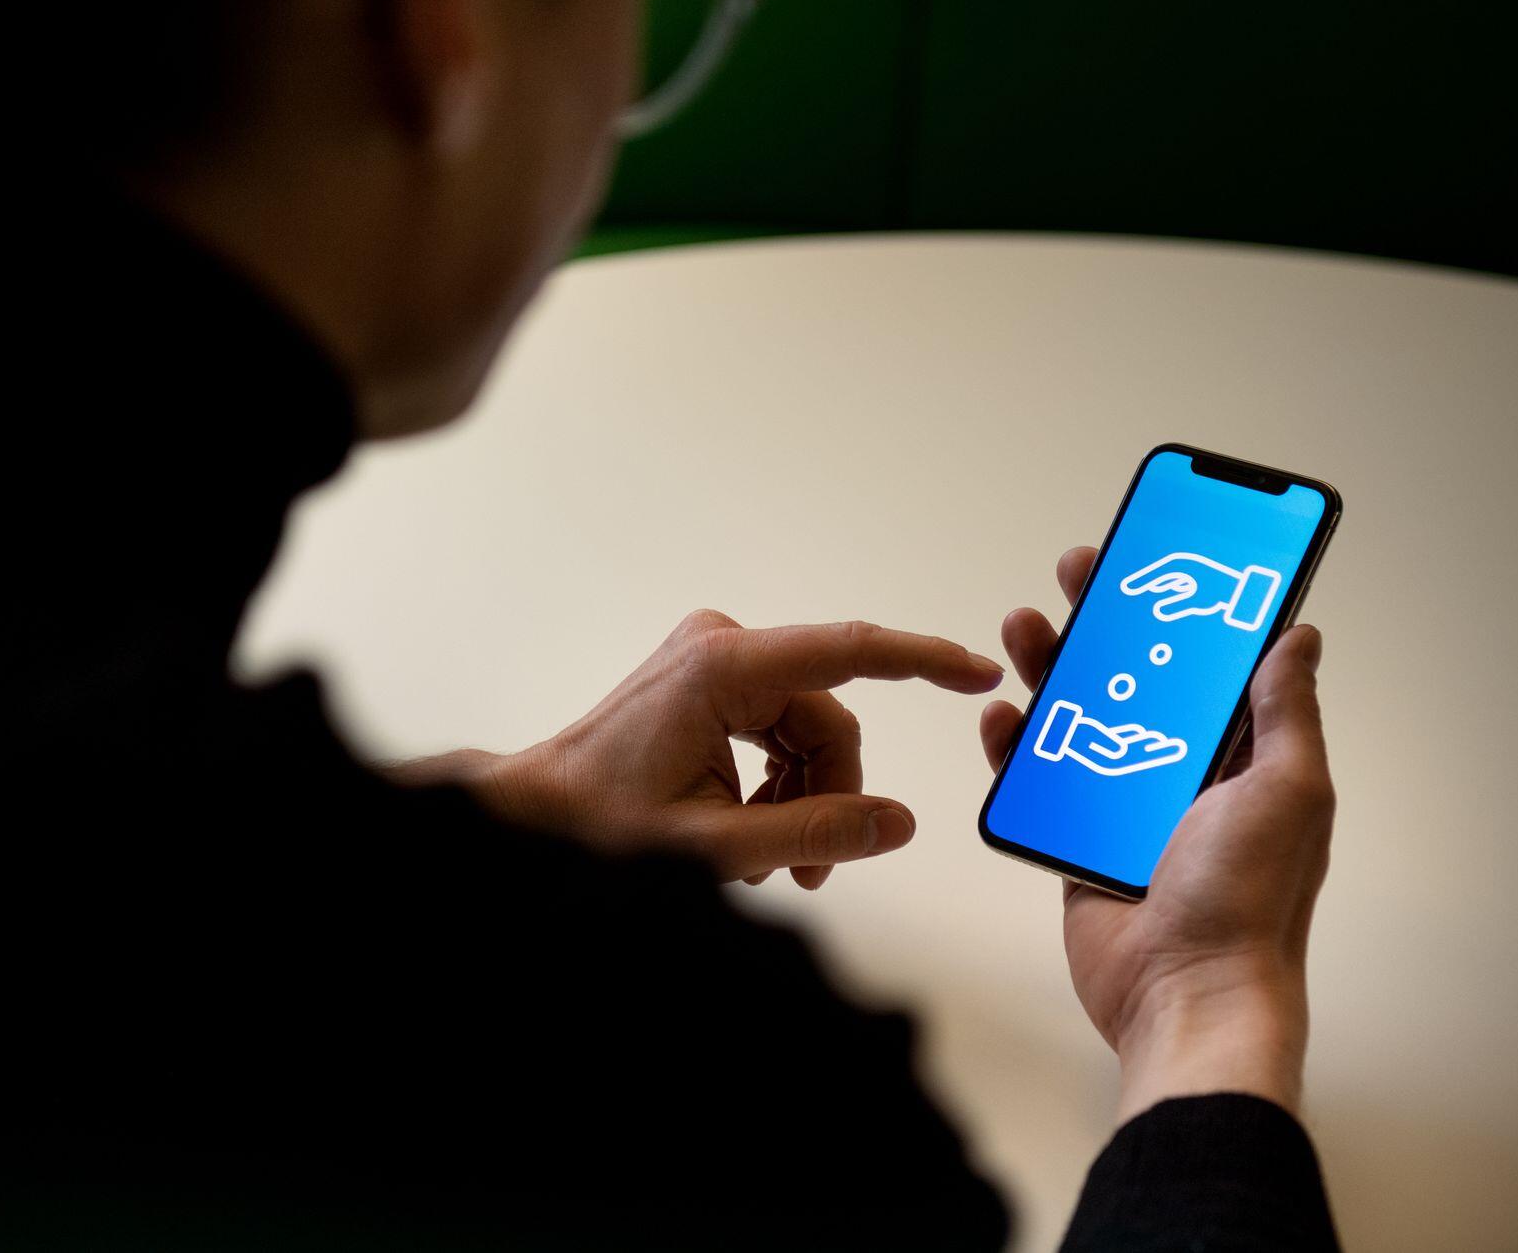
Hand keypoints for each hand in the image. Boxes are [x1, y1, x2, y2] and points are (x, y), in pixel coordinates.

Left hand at [465, 610, 1003, 888]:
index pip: (850, 651)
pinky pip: (778, 731)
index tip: (980, 674)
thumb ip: (816, 832)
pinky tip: (751, 831)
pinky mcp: (708, 681)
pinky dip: (779, 784)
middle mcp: (723, 646)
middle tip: (810, 871)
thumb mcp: (717, 846)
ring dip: (803, 798)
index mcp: (723, 666)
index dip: (924, 662)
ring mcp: (714, 660)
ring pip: (808, 733)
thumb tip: (901, 822)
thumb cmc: (601, 824)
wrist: (536, 812)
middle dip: (831, 795)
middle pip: (829, 720)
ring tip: (772, 862)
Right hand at [982, 548, 1334, 1119]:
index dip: (1179, 607)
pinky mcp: (1074, 844)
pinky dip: (1015, 745)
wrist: (1185, 994)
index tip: (1154, 556)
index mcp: (1240, 758)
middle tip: (1077, 570)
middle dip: (1103, 620)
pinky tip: (1002, 713)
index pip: (1206, 662)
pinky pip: (1036, 782)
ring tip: (1024, 622)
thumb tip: (1297, 635)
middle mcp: (1181, 775)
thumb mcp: (1288, 790)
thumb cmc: (1248, 901)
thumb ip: (1283, 711)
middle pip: (1133, 676)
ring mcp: (1123, 809)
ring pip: (1077, 718)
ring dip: (1051, 667)